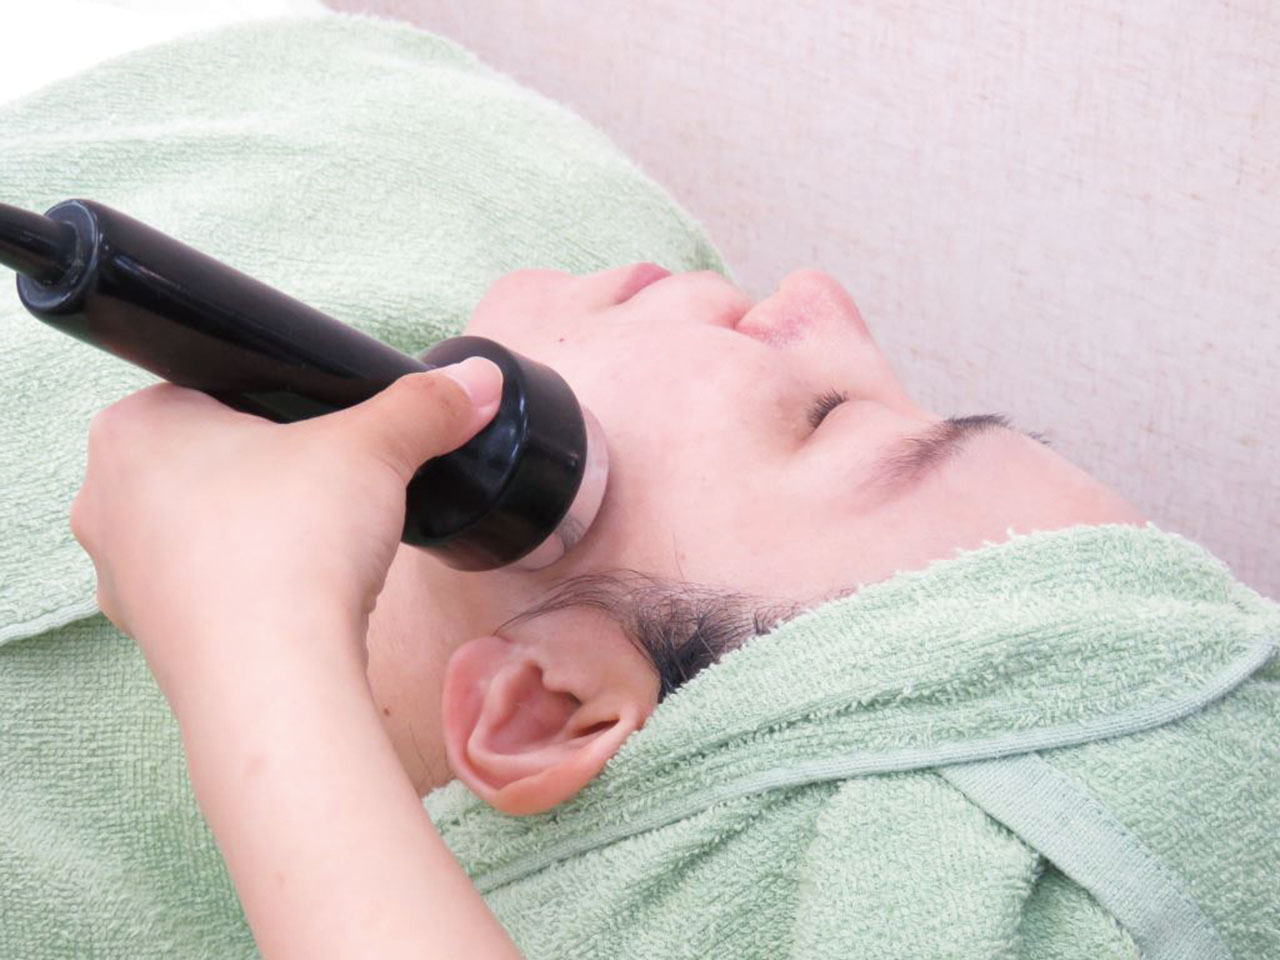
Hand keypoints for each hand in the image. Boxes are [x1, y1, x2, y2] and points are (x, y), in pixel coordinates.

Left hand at [69, 357, 502, 701]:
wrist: (276, 684)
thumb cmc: (293, 548)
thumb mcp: (375, 450)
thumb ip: (423, 405)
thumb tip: (477, 379)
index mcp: (131, 427)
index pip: (210, 387)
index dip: (280, 405)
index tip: (325, 433)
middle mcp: (103, 497)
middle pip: (207, 459)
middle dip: (270, 471)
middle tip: (326, 488)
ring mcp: (119, 575)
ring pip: (204, 528)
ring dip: (258, 532)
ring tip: (316, 547)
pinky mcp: (150, 636)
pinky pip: (207, 590)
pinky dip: (250, 588)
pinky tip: (297, 597)